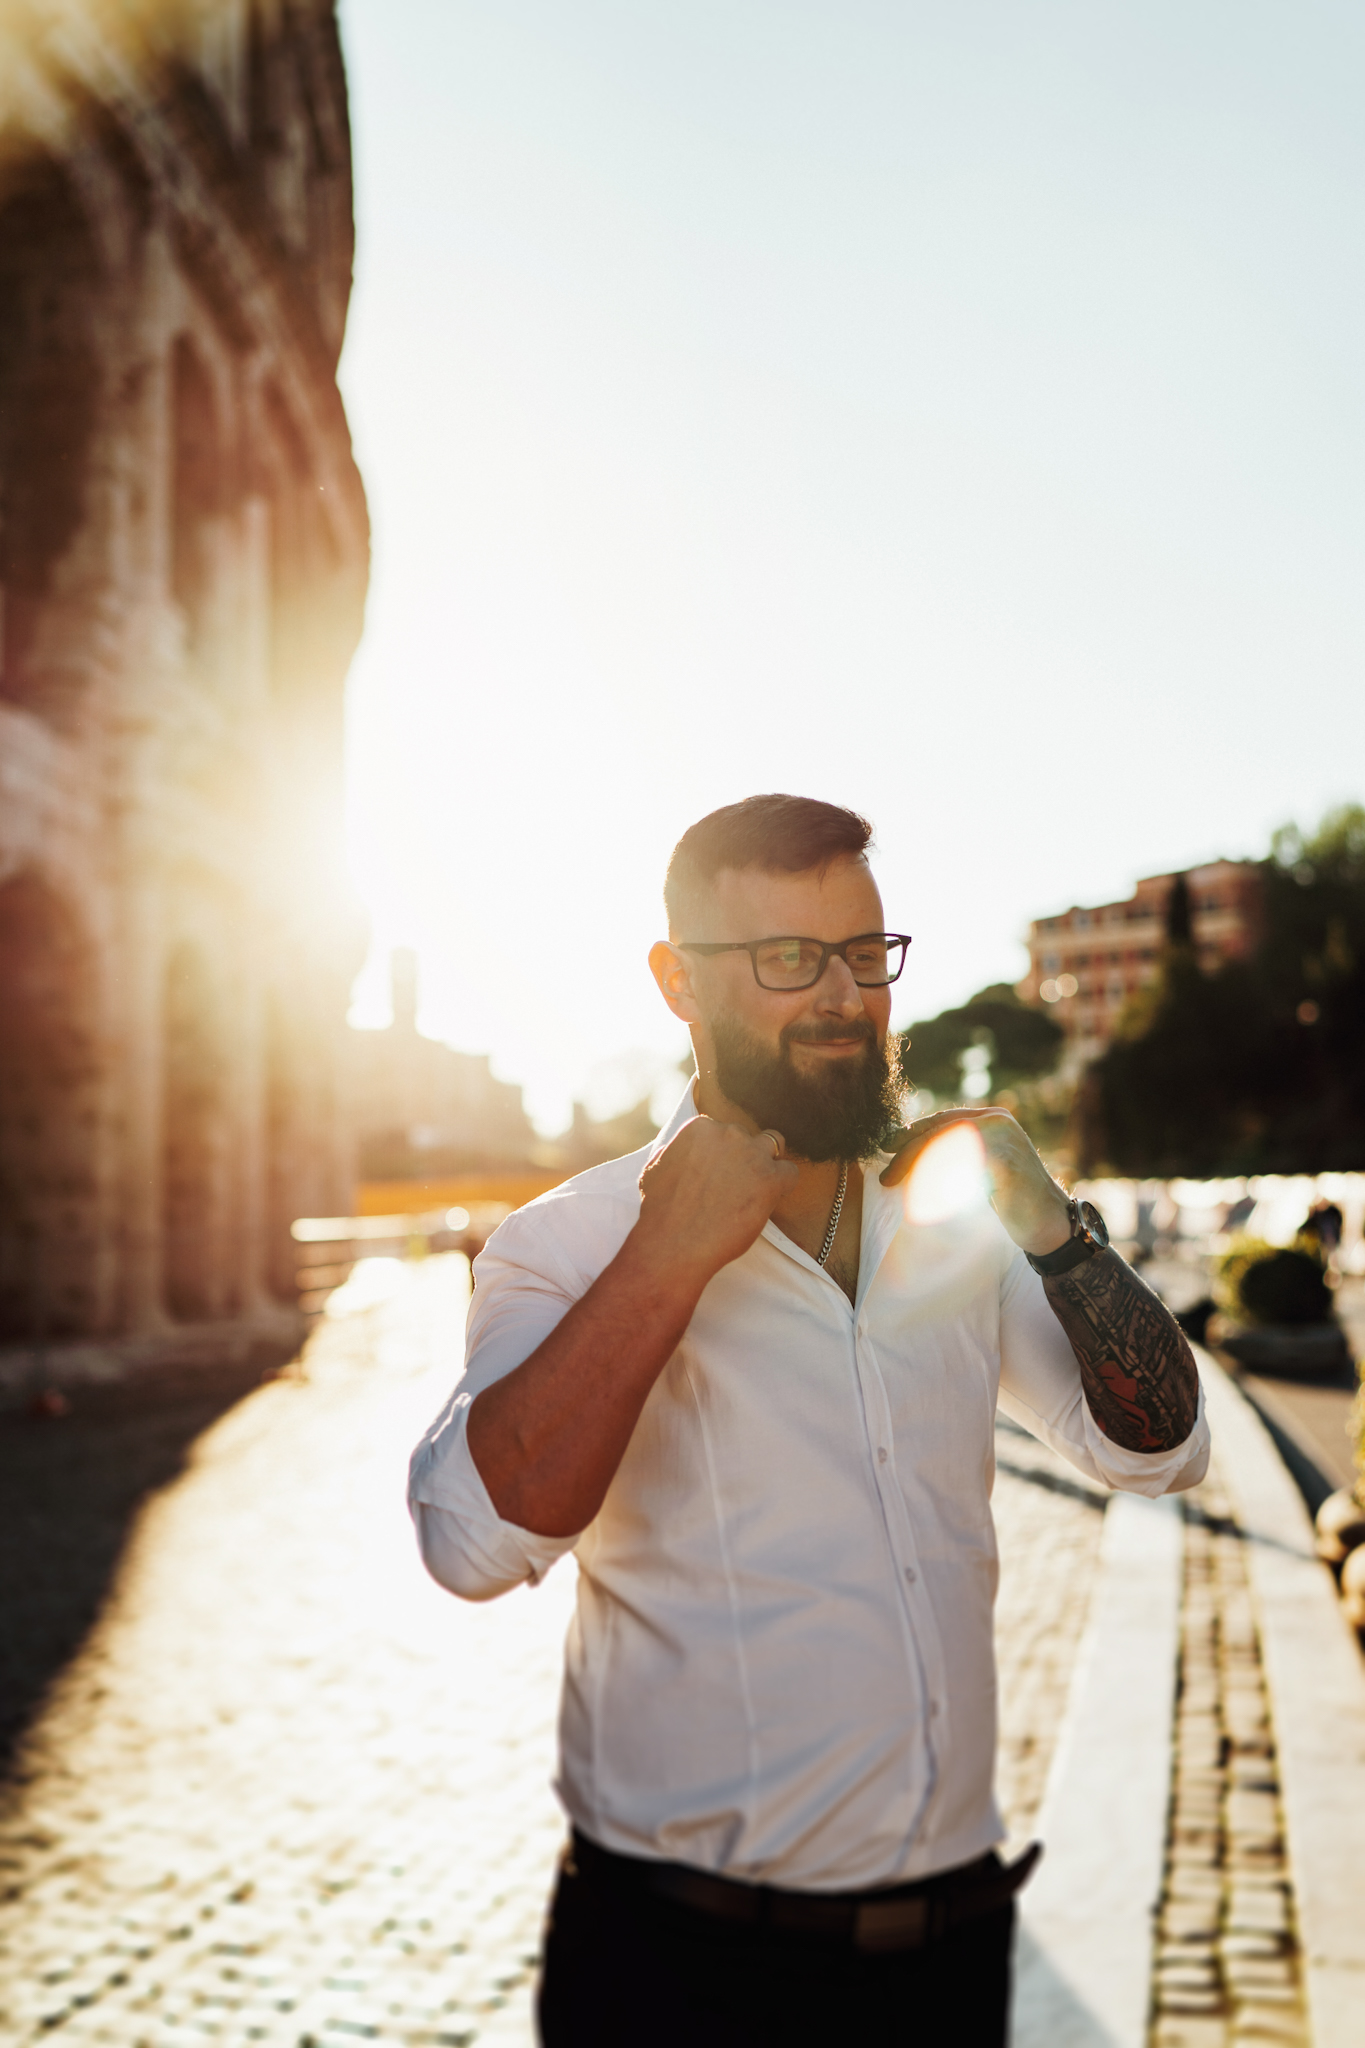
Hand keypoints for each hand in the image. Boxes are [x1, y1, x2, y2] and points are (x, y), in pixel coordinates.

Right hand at [633, 1116, 798, 1287]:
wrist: (674, 1243)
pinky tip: (768, 1201)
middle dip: (742, 1158)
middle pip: (747, 1137)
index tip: (718, 1173)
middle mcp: (727, 1133)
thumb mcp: (655, 1168)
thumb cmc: (660, 1212)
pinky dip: (783, 1186)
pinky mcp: (770, 1178)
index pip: (721, 1130)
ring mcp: (751, 1154)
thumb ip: (675, 1152)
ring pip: (774, 1144)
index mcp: (700, 1128)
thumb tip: (681, 1151)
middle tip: (734, 1186)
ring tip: (755, 1190)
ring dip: (767, 1164)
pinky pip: (790, 1172)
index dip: (722, 1153)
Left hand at [879, 1107, 1070, 1256]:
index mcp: (993, 1117)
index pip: (943, 1120)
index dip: (912, 1133)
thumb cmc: (1013, 1201)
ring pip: (944, 1146)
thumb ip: (958, 1153)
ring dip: (915, 1168)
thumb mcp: (982, 1168)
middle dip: (907, 1151)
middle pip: (939, 1130)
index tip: (887, 1148)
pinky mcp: (1003, 1160)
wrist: (1050, 1224)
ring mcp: (1003, 1138)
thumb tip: (911, 1153)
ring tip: (897, 1185)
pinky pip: (957, 1166)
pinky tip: (922, 1197)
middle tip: (886, 1175)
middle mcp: (998, 1120)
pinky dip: (935, 1181)